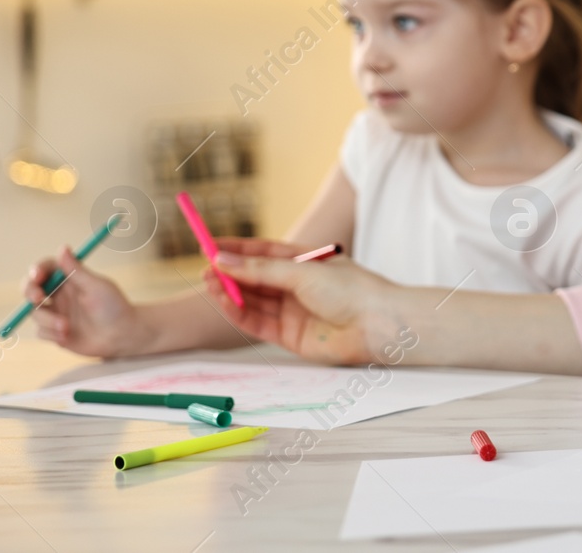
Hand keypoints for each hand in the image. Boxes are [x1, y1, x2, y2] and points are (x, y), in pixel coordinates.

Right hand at [26, 249, 149, 356]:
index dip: (37, 270)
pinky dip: (52, 334)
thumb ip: (76, 270)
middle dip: (30, 292)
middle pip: (31, 288)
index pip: (46, 269)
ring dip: (48, 320)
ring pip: (35, 312)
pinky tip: (68, 337)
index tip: (37, 276)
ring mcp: (56, 313)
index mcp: (70, 279)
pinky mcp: (54, 332)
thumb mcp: (95, 287)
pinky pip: (41, 331)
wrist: (121, 337)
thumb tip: (63, 247)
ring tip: (66, 327)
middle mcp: (60, 295)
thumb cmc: (113, 307)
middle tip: (39, 299)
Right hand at [207, 237, 403, 365]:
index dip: (236, 250)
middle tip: (204, 269)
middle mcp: (298, 286)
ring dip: (230, 293)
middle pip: (255, 278)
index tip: (209, 245)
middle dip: (229, 273)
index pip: (264, 253)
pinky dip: (238, 314)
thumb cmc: (350, 290)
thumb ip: (262, 270)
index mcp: (306, 262)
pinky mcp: (290, 336)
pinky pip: (257, 323)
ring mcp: (293, 311)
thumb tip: (223, 260)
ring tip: (209, 284)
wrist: (377, 326)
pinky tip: (223, 303)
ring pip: (253, 301)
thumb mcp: (302, 272)